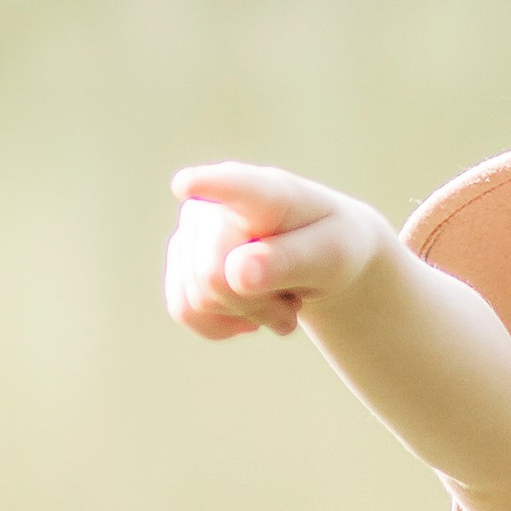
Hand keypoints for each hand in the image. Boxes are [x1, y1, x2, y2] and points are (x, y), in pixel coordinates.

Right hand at [164, 160, 393, 341]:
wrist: (317, 258)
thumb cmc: (328, 247)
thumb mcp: (330, 257)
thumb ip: (288, 262)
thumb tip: (235, 273)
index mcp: (263, 191)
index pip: (233, 187)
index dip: (207, 185)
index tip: (187, 184)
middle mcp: (213, 204)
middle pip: (212, 277)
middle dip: (256, 305)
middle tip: (293, 301)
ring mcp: (189, 232)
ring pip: (198, 300)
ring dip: (245, 316)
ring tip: (276, 300)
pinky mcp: (179, 264)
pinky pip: (184, 311)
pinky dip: (222, 325)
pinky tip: (248, 312)